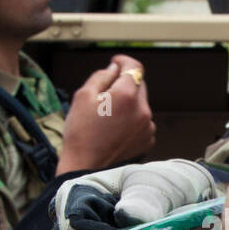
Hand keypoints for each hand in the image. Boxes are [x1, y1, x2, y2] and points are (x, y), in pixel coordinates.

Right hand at [56, 55, 155, 173]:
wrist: (86, 168)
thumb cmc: (80, 133)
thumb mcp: (82, 96)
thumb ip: (101, 76)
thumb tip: (115, 69)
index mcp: (127, 96)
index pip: (135, 67)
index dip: (124, 62)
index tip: (115, 63)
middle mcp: (142, 110)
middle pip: (138, 85)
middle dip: (124, 85)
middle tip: (104, 95)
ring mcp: (147, 127)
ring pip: (140, 104)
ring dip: (128, 104)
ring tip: (107, 118)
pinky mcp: (148, 140)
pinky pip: (142, 121)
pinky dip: (132, 120)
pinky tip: (115, 130)